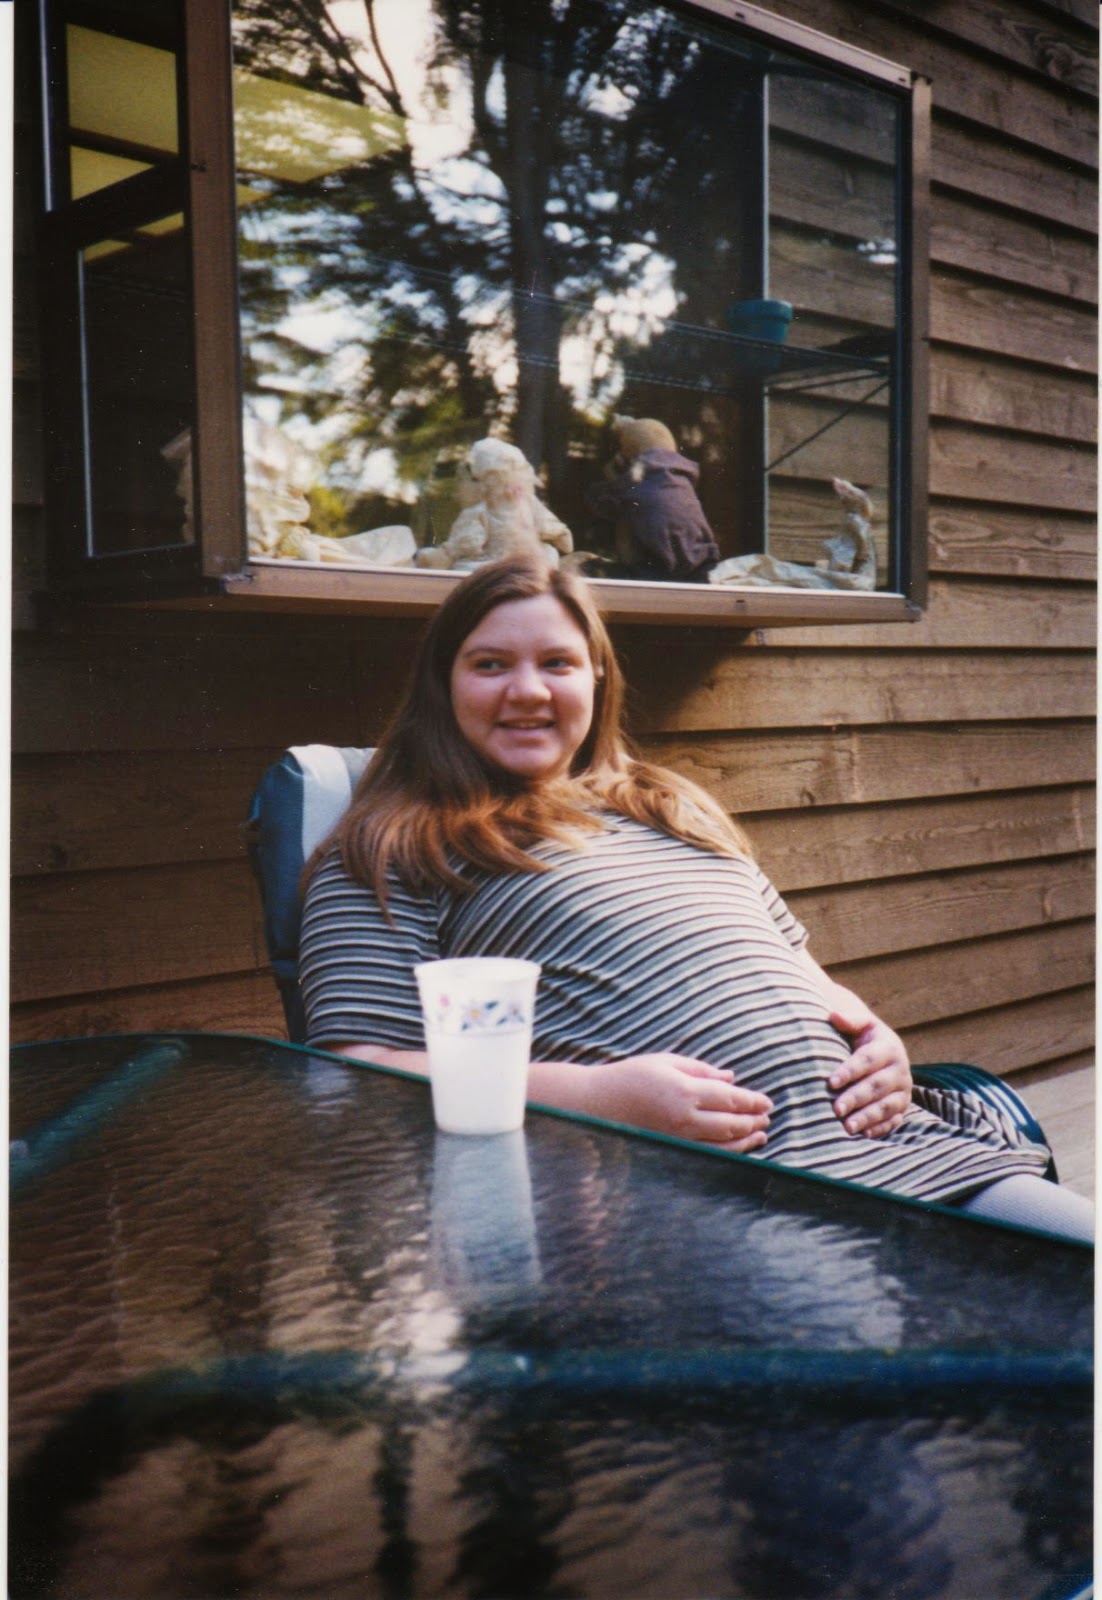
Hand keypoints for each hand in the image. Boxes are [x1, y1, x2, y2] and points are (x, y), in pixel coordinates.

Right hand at [582, 1054, 772, 1151]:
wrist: (596, 1104)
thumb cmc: (631, 1077)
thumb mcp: (666, 1062)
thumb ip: (701, 1069)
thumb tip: (731, 1077)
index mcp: (685, 1090)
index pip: (731, 1098)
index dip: (753, 1101)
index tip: (768, 1102)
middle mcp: (685, 1118)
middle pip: (732, 1123)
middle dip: (754, 1120)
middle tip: (767, 1116)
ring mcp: (678, 1140)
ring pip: (724, 1144)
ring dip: (747, 1139)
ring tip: (761, 1134)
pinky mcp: (672, 1152)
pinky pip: (708, 1156)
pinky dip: (729, 1152)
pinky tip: (738, 1147)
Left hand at [827, 993, 911, 1138]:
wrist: (884, 1051)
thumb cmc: (865, 1038)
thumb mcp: (861, 1025)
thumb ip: (849, 1020)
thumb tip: (833, 1015)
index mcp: (889, 1047)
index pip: (868, 1060)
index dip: (850, 1071)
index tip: (831, 1082)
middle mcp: (900, 1070)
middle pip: (877, 1086)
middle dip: (856, 1098)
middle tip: (836, 1109)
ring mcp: (903, 1091)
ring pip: (886, 1106)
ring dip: (867, 1117)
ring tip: (847, 1127)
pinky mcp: (902, 1108)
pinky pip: (894, 1121)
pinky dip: (880, 1128)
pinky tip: (864, 1134)